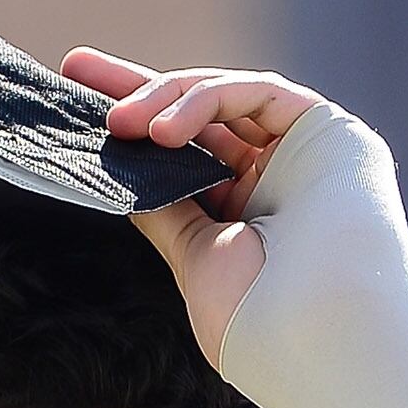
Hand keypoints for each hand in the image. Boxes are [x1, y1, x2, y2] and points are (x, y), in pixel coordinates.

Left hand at [63, 49, 329, 363]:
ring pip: (224, 101)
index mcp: (250, 222)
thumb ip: (165, 208)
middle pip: (202, 119)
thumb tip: (125, 169)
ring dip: (164, 100)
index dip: (141, 129)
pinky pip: (257, 93)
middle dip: (139, 89)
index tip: (80, 112)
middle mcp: (280, 183)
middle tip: (78, 68)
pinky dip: (207, 101)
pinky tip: (164, 131)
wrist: (317, 340)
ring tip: (118, 124)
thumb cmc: (258, 322)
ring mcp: (307, 154)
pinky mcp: (329, 130)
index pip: (189, 159)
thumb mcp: (194, 256)